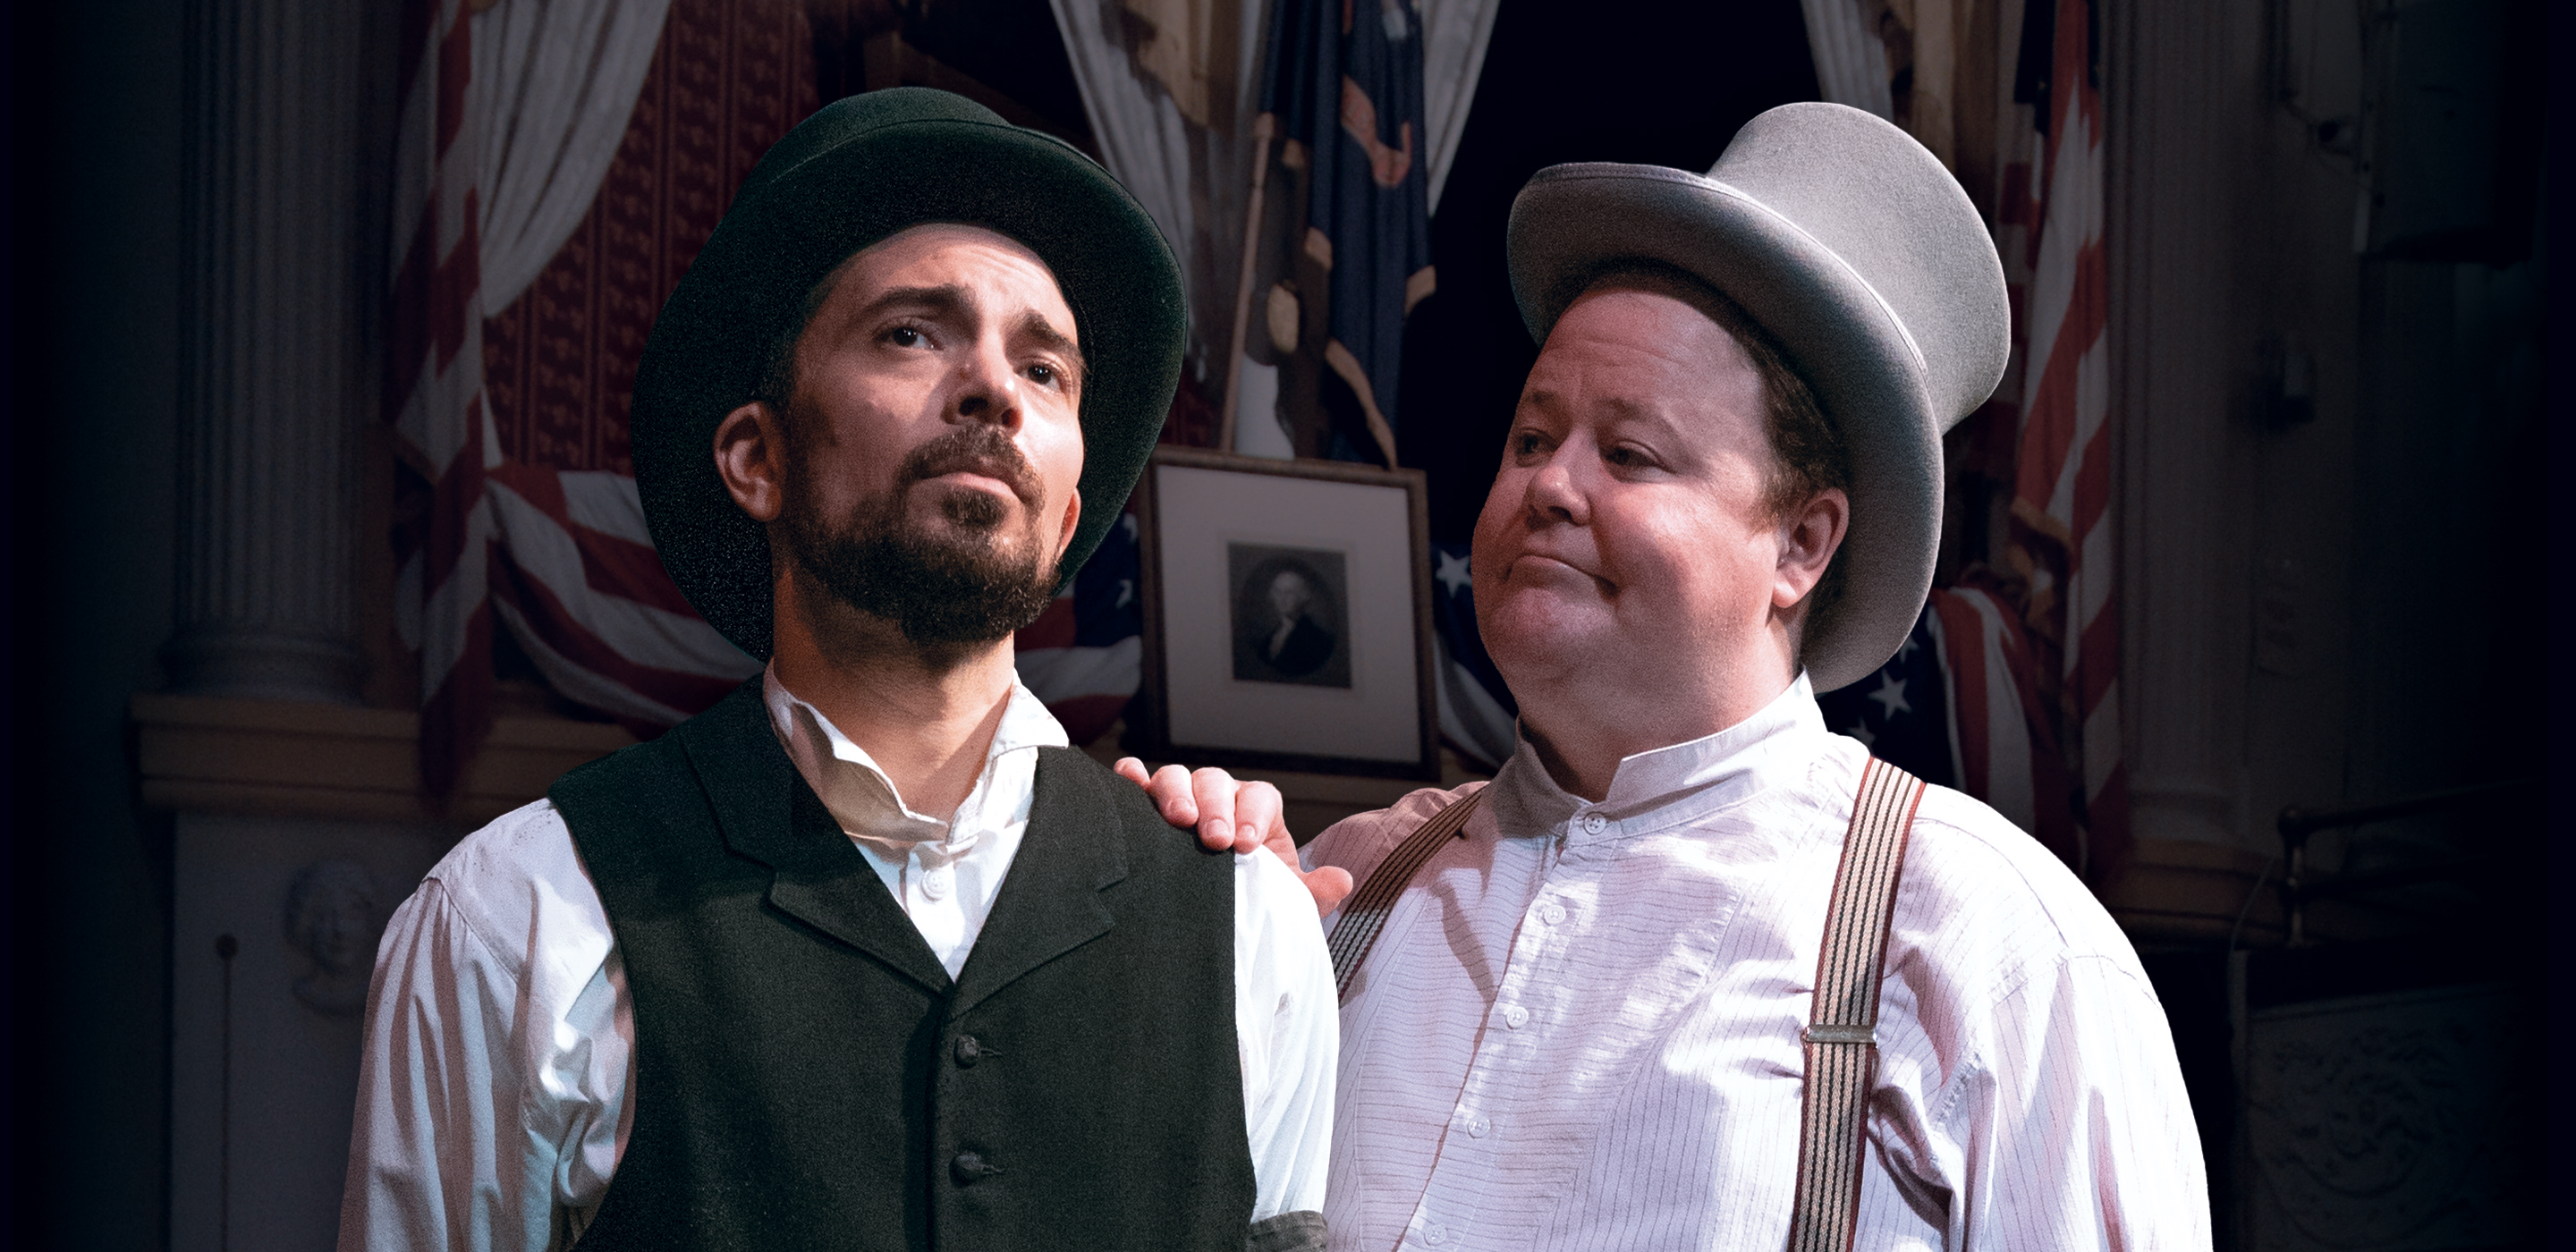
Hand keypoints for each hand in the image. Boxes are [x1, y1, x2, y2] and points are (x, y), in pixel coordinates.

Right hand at [1114, 758, 1355, 913]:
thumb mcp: (1282, 900)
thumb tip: (1342, 880)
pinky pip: (1139, 783)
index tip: (1247, 845)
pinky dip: (1132, 778)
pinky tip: (1128, 780)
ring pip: (1177, 777)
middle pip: (1216, 782)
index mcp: (1256, 811)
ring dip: (1176, 793)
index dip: (1253, 815)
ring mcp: (1182, 799)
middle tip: (1215, 840)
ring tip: (1178, 820)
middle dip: (1216, 807)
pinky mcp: (1148, 808)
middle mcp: (1219, 797)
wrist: (1217, 913)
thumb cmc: (1250, 897)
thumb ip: (1311, 891)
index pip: (1260, 797)